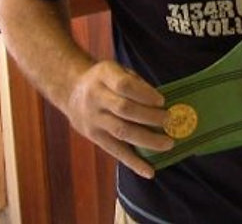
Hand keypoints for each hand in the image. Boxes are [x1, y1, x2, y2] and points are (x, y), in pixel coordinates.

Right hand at [65, 60, 173, 178]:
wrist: (72, 92)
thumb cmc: (105, 80)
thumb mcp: (117, 70)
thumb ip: (136, 82)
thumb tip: (162, 104)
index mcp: (103, 75)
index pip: (124, 85)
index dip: (144, 93)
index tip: (162, 101)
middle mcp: (96, 97)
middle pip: (124, 109)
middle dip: (149, 117)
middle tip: (169, 121)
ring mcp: (94, 119)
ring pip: (121, 132)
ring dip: (147, 140)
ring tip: (167, 143)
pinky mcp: (94, 137)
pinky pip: (115, 151)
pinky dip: (134, 163)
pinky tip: (149, 171)